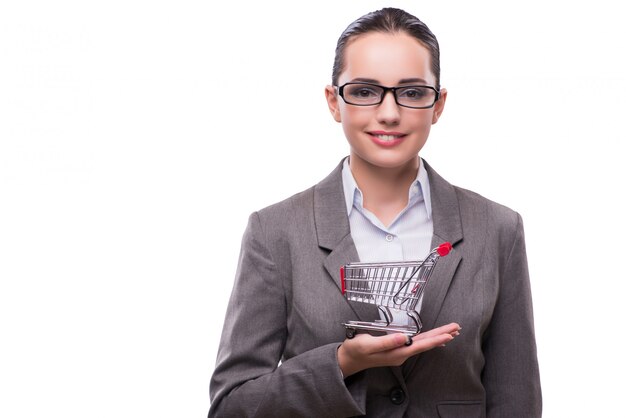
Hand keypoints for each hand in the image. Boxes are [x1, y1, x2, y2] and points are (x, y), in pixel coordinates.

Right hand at [337, 323, 460, 377]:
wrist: (349, 358)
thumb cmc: (356, 350)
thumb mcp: (368, 344)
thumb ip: (386, 341)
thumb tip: (404, 337)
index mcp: (396, 352)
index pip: (420, 345)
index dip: (435, 339)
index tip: (449, 335)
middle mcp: (401, 353)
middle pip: (426, 343)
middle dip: (442, 335)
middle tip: (457, 328)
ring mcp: (399, 351)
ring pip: (423, 343)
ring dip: (437, 336)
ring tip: (451, 332)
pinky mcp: (396, 347)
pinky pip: (416, 343)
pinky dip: (427, 339)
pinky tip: (434, 339)